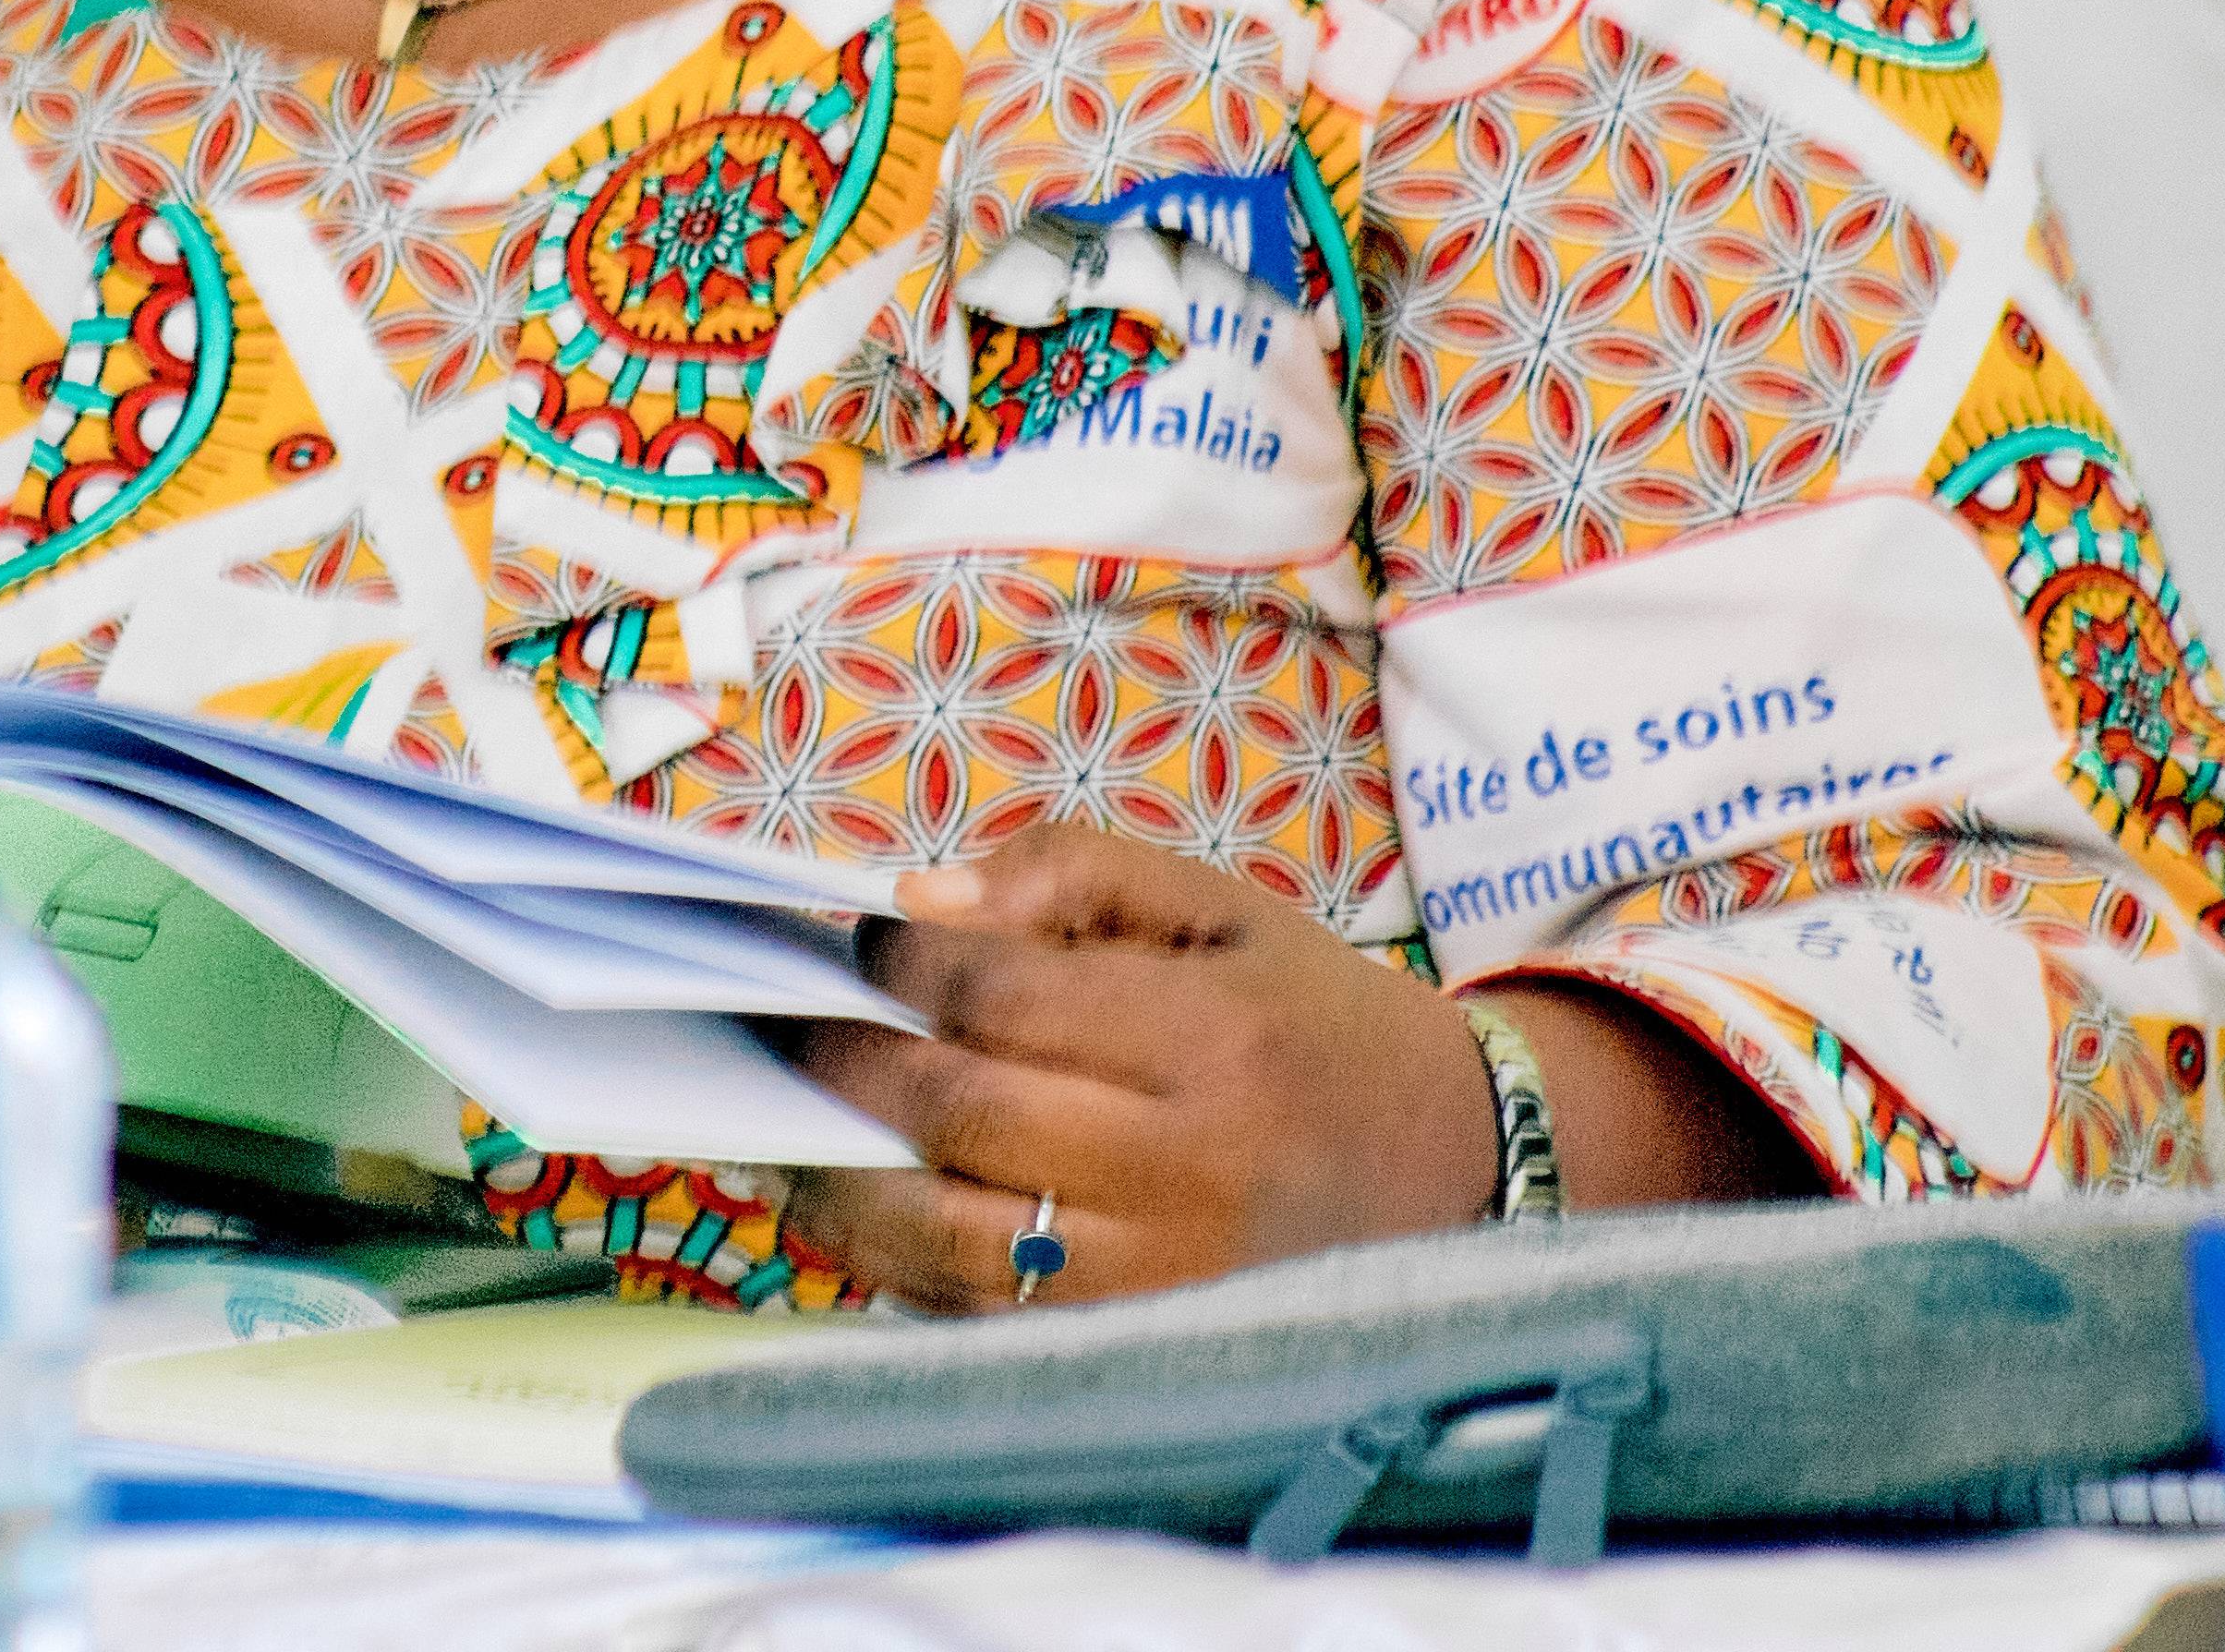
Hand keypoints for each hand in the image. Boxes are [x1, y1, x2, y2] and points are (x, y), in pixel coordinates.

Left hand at [774, 825, 1502, 1309]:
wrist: (1451, 1162)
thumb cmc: (1306, 1016)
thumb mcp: (1215, 904)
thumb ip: (1069, 875)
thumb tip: (917, 903)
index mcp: (1215, 1040)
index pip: (1002, 999)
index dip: (896, 965)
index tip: (845, 939)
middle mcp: (1191, 1170)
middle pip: (958, 1116)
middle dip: (839, 1064)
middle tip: (774, 1022)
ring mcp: (1164, 1279)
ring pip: (948, 1240)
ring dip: (838, 1182)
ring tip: (778, 1128)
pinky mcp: (1141, 1348)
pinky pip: (980, 1319)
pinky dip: (893, 1268)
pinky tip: (850, 1208)